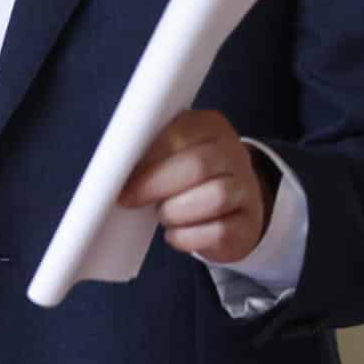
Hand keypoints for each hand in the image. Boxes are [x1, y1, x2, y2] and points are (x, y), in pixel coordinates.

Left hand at [118, 109, 269, 264]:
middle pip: (197, 165)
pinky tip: (176, 233)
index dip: (149, 157)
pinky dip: (188, 237)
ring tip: (162, 214)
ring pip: (213, 197)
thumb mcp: (173, 153)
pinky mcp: (247, 224)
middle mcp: (234, 154)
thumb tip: (116, 166)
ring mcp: (246, 189)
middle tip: (130, 199)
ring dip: (175, 210)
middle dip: (155, 185)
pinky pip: (219, 232)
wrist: (233, 207)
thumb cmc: (189, 178)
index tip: (122, 176)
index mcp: (211, 126)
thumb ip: (150, 151)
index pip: (180, 134)